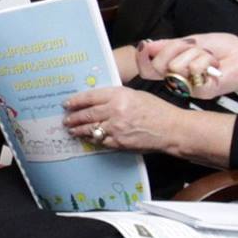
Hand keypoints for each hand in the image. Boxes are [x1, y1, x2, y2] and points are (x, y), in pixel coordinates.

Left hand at [61, 85, 184, 153]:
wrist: (172, 129)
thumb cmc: (157, 110)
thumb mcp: (136, 95)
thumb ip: (116, 97)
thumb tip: (98, 101)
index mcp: (119, 95)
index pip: (90, 97)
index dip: (76, 101)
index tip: (68, 104)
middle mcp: (115, 110)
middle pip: (87, 114)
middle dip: (73, 117)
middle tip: (66, 119)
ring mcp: (116, 128)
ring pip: (90, 128)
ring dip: (78, 129)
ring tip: (72, 130)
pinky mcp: (119, 142)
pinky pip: (100, 141)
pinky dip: (92, 139)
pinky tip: (88, 138)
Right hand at [135, 34, 237, 102]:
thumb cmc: (226, 50)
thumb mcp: (194, 41)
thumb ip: (170, 45)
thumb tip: (146, 45)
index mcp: (173, 66)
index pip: (147, 66)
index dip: (143, 55)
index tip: (147, 46)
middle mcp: (178, 79)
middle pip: (159, 63)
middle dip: (177, 48)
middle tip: (195, 49)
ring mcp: (189, 87)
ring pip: (175, 65)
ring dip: (195, 54)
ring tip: (210, 58)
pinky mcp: (201, 91)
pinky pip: (192, 70)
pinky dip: (205, 60)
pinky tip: (214, 64)